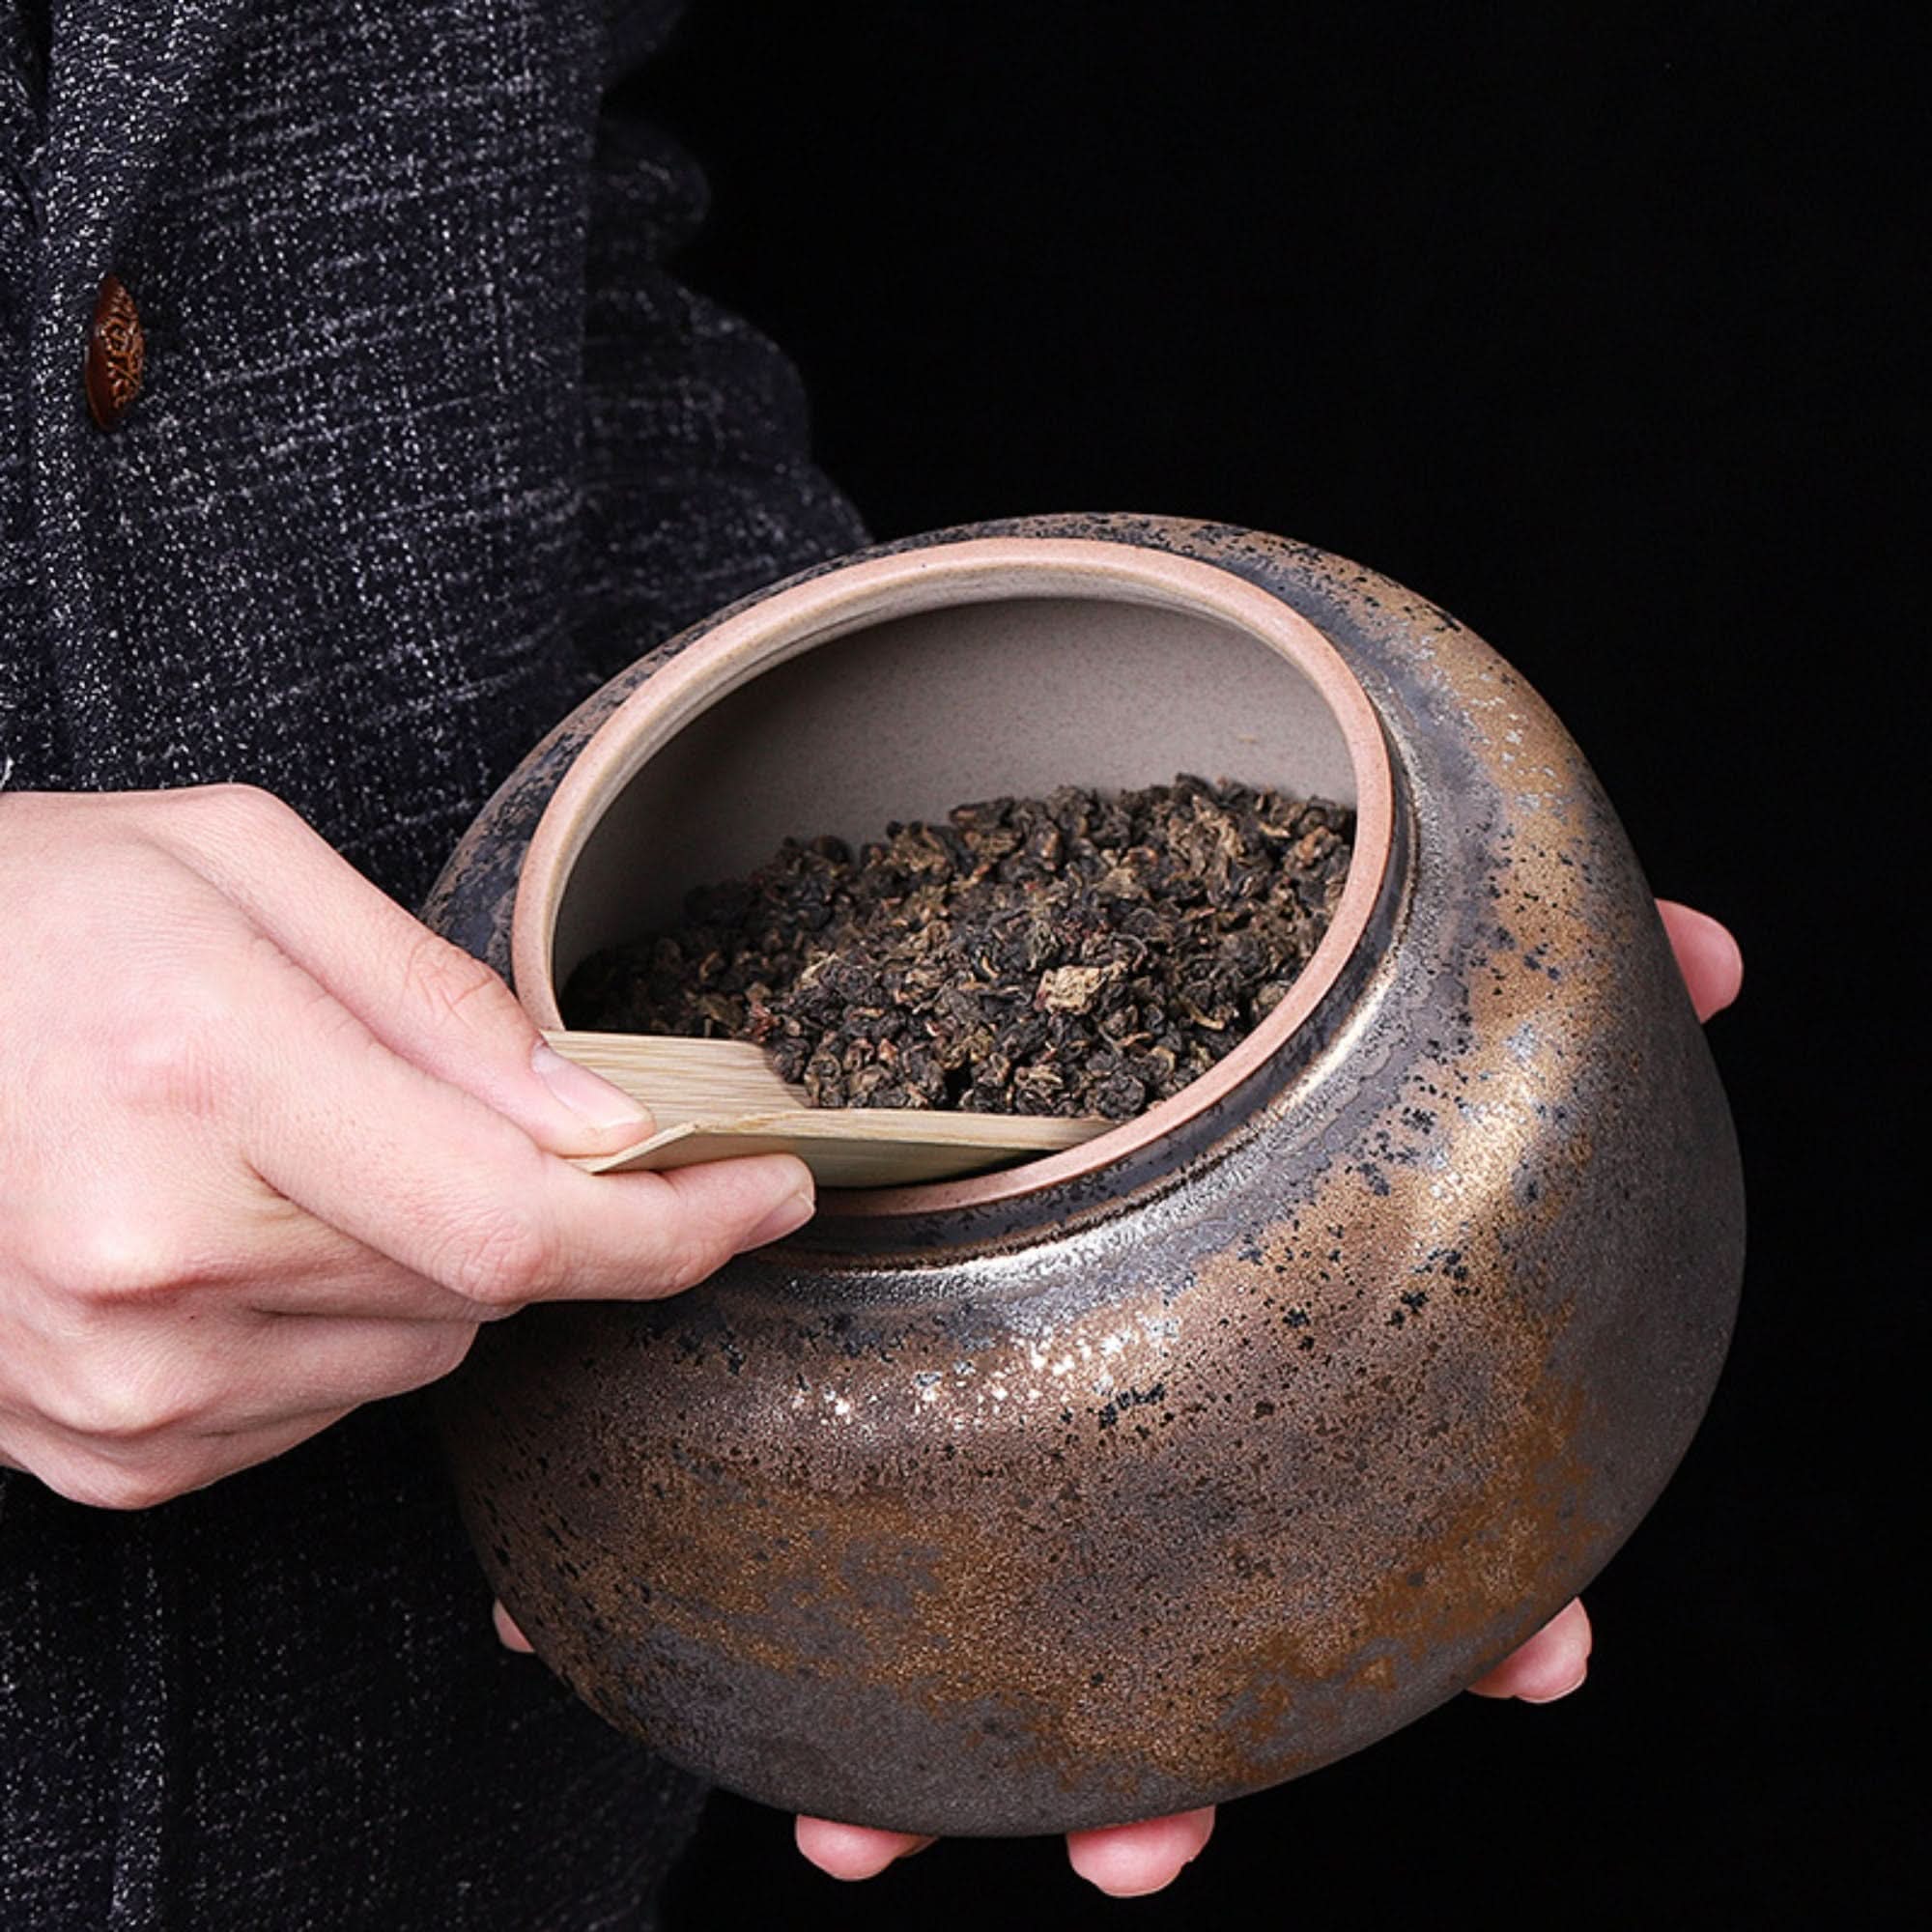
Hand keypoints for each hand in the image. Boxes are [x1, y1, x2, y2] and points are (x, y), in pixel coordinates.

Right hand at [0, 785, 814, 1508]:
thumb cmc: (23, 913)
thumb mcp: (239, 864)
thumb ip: (439, 1000)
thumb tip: (605, 1121)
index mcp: (202, 1075)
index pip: (516, 1219)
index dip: (676, 1225)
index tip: (771, 1191)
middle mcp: (156, 1259)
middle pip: (483, 1289)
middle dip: (544, 1209)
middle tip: (482, 1111)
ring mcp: (120, 1380)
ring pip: (415, 1353)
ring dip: (432, 1261)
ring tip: (304, 1145)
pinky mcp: (102, 1449)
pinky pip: (322, 1407)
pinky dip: (342, 1321)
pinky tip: (247, 1226)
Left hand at [496, 898, 1741, 1896]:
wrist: (977, 830)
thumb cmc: (1190, 941)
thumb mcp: (1343, 928)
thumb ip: (1517, 953)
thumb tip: (1707, 953)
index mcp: (1273, 1318)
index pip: (1406, 1467)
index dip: (1482, 1586)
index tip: (1525, 1657)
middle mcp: (1143, 1379)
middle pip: (1184, 1598)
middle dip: (1170, 1752)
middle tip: (1134, 1846)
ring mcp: (983, 1374)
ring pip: (971, 1591)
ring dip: (924, 1734)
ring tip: (855, 1815)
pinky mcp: (822, 1332)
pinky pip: (766, 1466)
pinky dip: (698, 1550)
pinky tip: (590, 1613)